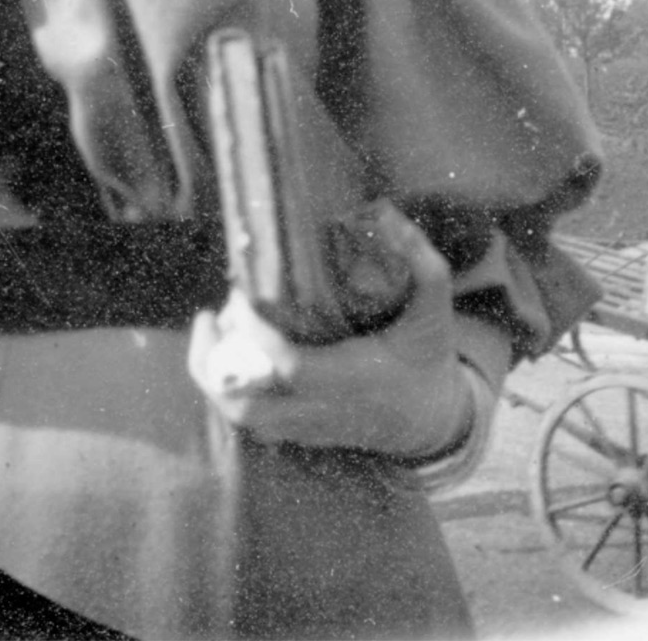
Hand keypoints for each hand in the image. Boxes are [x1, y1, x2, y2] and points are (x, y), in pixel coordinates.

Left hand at [188, 203, 472, 457]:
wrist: (433, 421)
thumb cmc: (430, 358)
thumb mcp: (435, 309)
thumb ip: (421, 261)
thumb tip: (386, 212)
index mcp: (351, 379)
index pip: (288, 365)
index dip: (253, 332)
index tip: (238, 294)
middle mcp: (323, 409)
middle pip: (246, 408)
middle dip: (212, 364)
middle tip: (212, 316)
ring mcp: (308, 428)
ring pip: (242, 419)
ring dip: (216, 377)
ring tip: (216, 329)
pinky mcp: (301, 435)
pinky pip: (252, 423)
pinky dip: (231, 390)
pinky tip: (234, 352)